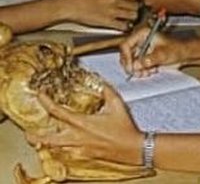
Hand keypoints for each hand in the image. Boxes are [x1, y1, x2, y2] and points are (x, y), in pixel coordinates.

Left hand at [26, 86, 143, 165]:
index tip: (41, 96)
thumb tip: (101, 83)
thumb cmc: (125, 129)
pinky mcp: (86, 155)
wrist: (132, 149)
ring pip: (58, 147)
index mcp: (83, 123)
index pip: (59, 112)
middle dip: (37, 136)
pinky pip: (70, 151)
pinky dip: (64, 147)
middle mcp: (79, 137)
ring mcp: (81, 148)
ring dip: (49, 143)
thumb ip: (107, 91)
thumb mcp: (117, 105)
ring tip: (42, 140)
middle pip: (51, 138)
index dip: (47, 103)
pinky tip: (65, 144)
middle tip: (28, 133)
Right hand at [63, 0, 139, 30]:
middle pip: (136, 5)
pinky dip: (126, 27)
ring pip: (133, 15)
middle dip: (135, 9)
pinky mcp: (108, 21)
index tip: (134, 3)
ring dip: (132, 18)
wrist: (69, 6)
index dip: (134, 0)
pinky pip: (125, 25)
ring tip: (129, 19)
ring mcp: (112, 10)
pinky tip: (124, 26)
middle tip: (133, 12)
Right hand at [119, 27, 186, 76]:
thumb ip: (149, 59)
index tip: (131, 67)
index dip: (126, 57)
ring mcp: (141, 50)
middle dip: (131, 66)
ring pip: (131, 62)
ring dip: (137, 70)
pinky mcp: (144, 58)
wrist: (184, 54)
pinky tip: (151, 71)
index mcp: (142, 34)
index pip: (125, 45)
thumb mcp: (163, 54)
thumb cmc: (176, 48)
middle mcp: (140, 41)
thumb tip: (137, 65)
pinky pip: (137, 67)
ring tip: (147, 72)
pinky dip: (142, 71)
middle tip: (138, 73)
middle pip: (126, 55)